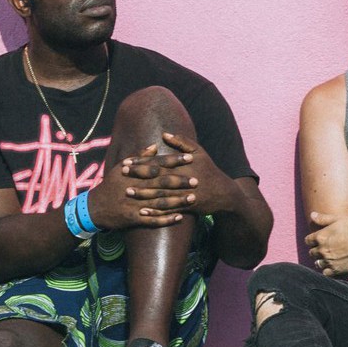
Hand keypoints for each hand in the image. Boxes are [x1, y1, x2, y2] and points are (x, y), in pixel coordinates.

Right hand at [88, 143, 186, 229]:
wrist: (94, 208)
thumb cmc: (110, 185)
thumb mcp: (120, 167)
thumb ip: (139, 157)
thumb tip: (155, 146)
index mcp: (132, 173)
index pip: (156, 164)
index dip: (173, 161)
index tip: (189, 158)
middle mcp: (134, 187)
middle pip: (160, 183)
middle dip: (179, 181)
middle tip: (196, 180)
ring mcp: (134, 204)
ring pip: (159, 202)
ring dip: (177, 201)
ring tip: (192, 198)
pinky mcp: (133, 219)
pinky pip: (152, 220)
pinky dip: (166, 219)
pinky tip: (179, 217)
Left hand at [118, 132, 239, 216]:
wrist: (225, 193)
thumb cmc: (209, 170)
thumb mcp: (200, 152)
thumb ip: (182, 142)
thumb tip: (164, 134)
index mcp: (183, 164)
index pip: (158, 161)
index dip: (142, 161)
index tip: (127, 161)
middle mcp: (182, 178)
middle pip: (157, 176)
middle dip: (139, 175)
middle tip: (122, 174)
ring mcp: (184, 193)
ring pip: (161, 193)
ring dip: (143, 194)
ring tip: (128, 192)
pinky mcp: (186, 206)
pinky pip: (168, 209)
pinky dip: (155, 211)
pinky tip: (142, 212)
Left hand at [305, 211, 347, 276]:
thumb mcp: (339, 219)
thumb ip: (324, 218)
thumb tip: (311, 214)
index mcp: (320, 237)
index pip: (308, 241)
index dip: (312, 241)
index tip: (317, 241)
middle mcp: (322, 250)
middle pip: (312, 253)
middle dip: (317, 251)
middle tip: (324, 250)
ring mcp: (329, 261)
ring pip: (318, 263)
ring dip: (322, 261)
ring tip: (328, 259)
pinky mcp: (337, 270)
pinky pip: (326, 273)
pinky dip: (328, 271)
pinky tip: (334, 268)